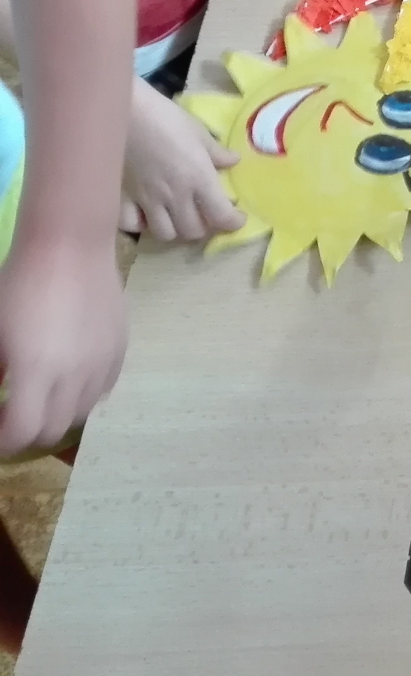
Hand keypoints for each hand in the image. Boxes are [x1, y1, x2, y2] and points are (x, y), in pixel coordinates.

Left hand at [0, 242, 125, 455]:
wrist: (70, 246)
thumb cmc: (18, 285)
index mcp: (35, 371)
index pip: (22, 432)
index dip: (5, 442)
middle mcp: (75, 376)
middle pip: (54, 430)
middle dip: (29, 433)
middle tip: (12, 418)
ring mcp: (102, 365)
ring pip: (82, 413)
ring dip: (58, 415)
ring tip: (41, 397)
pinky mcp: (120, 351)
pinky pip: (102, 390)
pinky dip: (82, 395)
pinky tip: (67, 376)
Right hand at [121, 80, 244, 241]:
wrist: (122, 111)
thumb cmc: (165, 117)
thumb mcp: (198, 131)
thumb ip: (216, 151)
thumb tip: (233, 161)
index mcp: (199, 180)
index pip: (221, 216)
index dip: (233, 222)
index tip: (237, 217)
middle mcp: (175, 196)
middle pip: (193, 231)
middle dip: (204, 227)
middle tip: (205, 214)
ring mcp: (146, 200)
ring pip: (165, 234)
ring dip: (175, 229)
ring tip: (177, 216)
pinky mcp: (122, 197)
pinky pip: (131, 225)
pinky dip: (141, 225)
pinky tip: (145, 214)